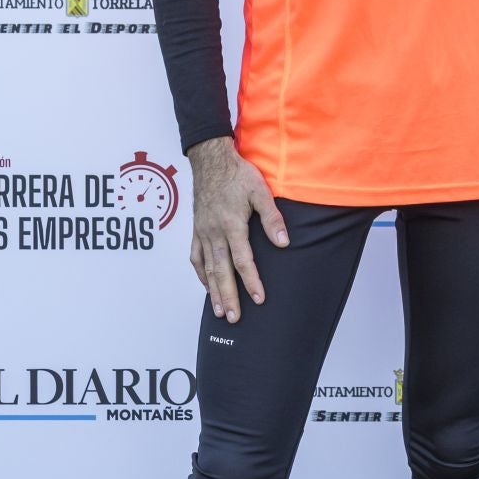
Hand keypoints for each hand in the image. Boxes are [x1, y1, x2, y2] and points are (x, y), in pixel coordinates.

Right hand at [187, 136, 287, 321]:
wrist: (210, 161)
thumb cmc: (238, 174)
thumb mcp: (260, 191)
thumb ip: (271, 217)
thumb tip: (283, 242)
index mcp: (232, 224)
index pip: (243, 260)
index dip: (251, 281)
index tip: (259, 299)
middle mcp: (214, 233)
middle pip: (222, 271)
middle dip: (228, 296)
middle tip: (234, 318)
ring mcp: (202, 233)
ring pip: (207, 268)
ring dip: (213, 291)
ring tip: (219, 312)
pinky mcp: (196, 230)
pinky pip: (196, 258)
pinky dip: (200, 275)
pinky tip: (206, 286)